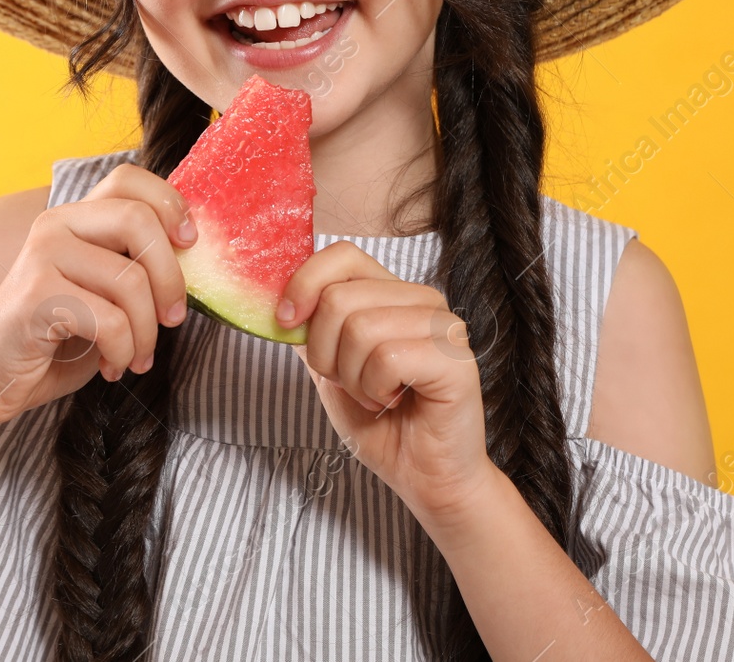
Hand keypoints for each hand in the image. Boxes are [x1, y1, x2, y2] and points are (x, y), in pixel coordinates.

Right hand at [0, 164, 193, 424]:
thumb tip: (193, 255)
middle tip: (172, 319)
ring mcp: (42, 255)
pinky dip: (124, 351)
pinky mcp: (36, 295)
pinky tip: (113, 365)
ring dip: (146, 332)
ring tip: (138, 356)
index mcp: (76, 216)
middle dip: (171, 278)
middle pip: (139, 221)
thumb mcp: (104, 291)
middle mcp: (56, 224)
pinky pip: (110, 320)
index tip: (189, 245)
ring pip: (130, 281)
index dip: (170, 203)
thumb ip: (135, 264)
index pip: (128, 178)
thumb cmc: (57, 335)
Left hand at [280, 240, 498, 518]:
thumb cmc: (381, 424)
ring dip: (352, 379)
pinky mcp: (455, 358)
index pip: (342, 255)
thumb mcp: (330, 369)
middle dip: (325, 353)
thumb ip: (311, 330)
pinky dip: (376, 390)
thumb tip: (278, 300)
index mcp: (394, 293)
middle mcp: (423, 299)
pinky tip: (395, 402)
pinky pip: (387, 358)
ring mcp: (444, 326)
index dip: (304, 284)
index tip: (287, 323)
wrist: (424, 478)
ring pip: (360, 328)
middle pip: (339, 298)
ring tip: (376, 396)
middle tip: (351, 384)